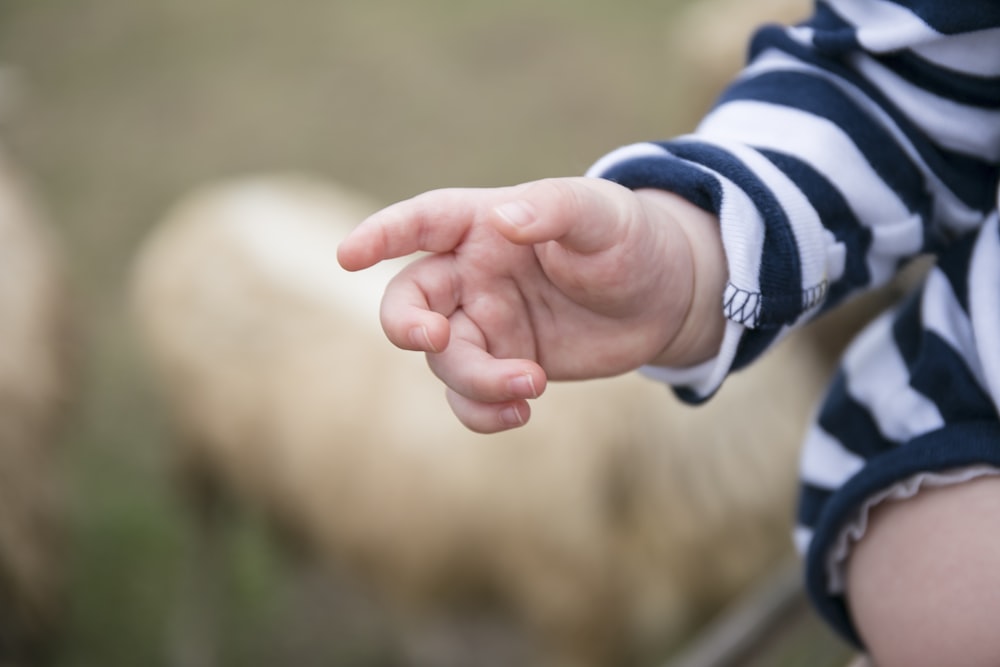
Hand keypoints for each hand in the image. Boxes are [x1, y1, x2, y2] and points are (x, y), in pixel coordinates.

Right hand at [337, 177, 725, 431]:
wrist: (665, 296)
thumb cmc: (628, 238)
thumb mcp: (602, 214)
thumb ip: (553, 209)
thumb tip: (503, 222)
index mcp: (484, 224)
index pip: (423, 222)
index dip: (382, 234)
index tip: (349, 254)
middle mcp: (473, 275)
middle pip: (411, 301)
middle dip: (406, 324)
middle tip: (432, 338)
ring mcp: (486, 323)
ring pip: (444, 359)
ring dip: (474, 379)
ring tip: (531, 385)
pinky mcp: (506, 363)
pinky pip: (471, 395)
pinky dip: (482, 411)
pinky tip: (521, 412)